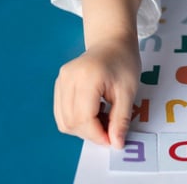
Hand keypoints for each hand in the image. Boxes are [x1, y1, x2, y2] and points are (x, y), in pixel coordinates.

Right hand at [54, 0, 142, 148]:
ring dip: (83, 128)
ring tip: (103, 117)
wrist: (112, 42)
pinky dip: (76, 120)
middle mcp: (68, 78)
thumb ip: (121, 119)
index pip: (83, 118)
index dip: (97, 135)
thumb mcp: (128, 91)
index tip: (113, 140)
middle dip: (91, 133)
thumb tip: (116, 144)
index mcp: (87, 77)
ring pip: (63, 121)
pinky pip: (62, 112)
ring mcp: (60, 80)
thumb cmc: (123, 62)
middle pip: (71, 122)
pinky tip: (93, 111)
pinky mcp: (59, 83)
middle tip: (110, 129)